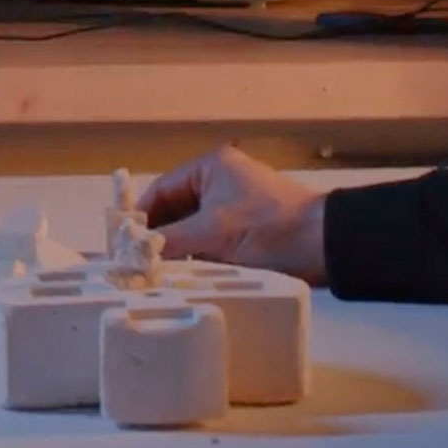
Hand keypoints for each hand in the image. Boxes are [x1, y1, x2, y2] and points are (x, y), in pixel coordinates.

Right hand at [137, 145, 328, 285]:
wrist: (326, 244)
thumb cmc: (269, 228)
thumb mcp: (213, 232)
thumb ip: (169, 241)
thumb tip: (131, 254)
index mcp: (210, 167)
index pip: (160, 190)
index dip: (140, 218)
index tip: (122, 248)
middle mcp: (219, 182)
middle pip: (174, 212)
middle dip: (157, 239)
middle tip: (135, 268)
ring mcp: (233, 209)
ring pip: (191, 232)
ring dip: (177, 252)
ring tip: (155, 278)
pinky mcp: (245, 234)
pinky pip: (209, 245)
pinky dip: (196, 260)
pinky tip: (183, 280)